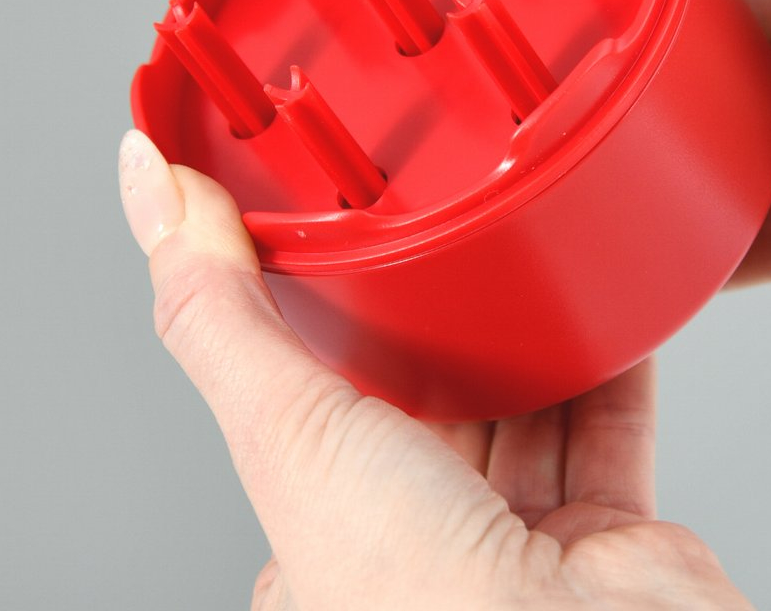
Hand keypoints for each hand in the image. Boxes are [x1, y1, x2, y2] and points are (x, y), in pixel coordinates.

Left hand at [119, 130, 751, 609]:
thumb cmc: (416, 596)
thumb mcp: (286, 429)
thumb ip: (219, 314)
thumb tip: (159, 199)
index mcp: (330, 541)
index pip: (326, 415)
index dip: (338, 345)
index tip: (350, 281)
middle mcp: (423, 547)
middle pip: (436, 407)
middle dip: (444, 335)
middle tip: (446, 257)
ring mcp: (520, 544)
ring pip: (527, 411)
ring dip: (531, 341)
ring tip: (526, 270)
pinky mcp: (609, 532)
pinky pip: (611, 424)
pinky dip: (611, 364)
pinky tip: (603, 311)